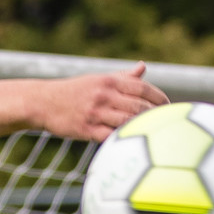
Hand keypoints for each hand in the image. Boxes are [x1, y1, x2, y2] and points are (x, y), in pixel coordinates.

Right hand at [35, 62, 166, 141]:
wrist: (43, 102)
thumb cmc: (74, 92)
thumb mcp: (97, 80)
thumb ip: (123, 77)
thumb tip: (143, 67)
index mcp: (109, 81)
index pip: (142, 88)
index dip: (159, 98)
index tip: (170, 107)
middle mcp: (104, 95)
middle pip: (139, 106)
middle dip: (156, 116)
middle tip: (168, 125)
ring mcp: (95, 112)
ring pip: (127, 121)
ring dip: (143, 129)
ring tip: (155, 137)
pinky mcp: (87, 129)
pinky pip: (110, 137)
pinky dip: (124, 141)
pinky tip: (134, 146)